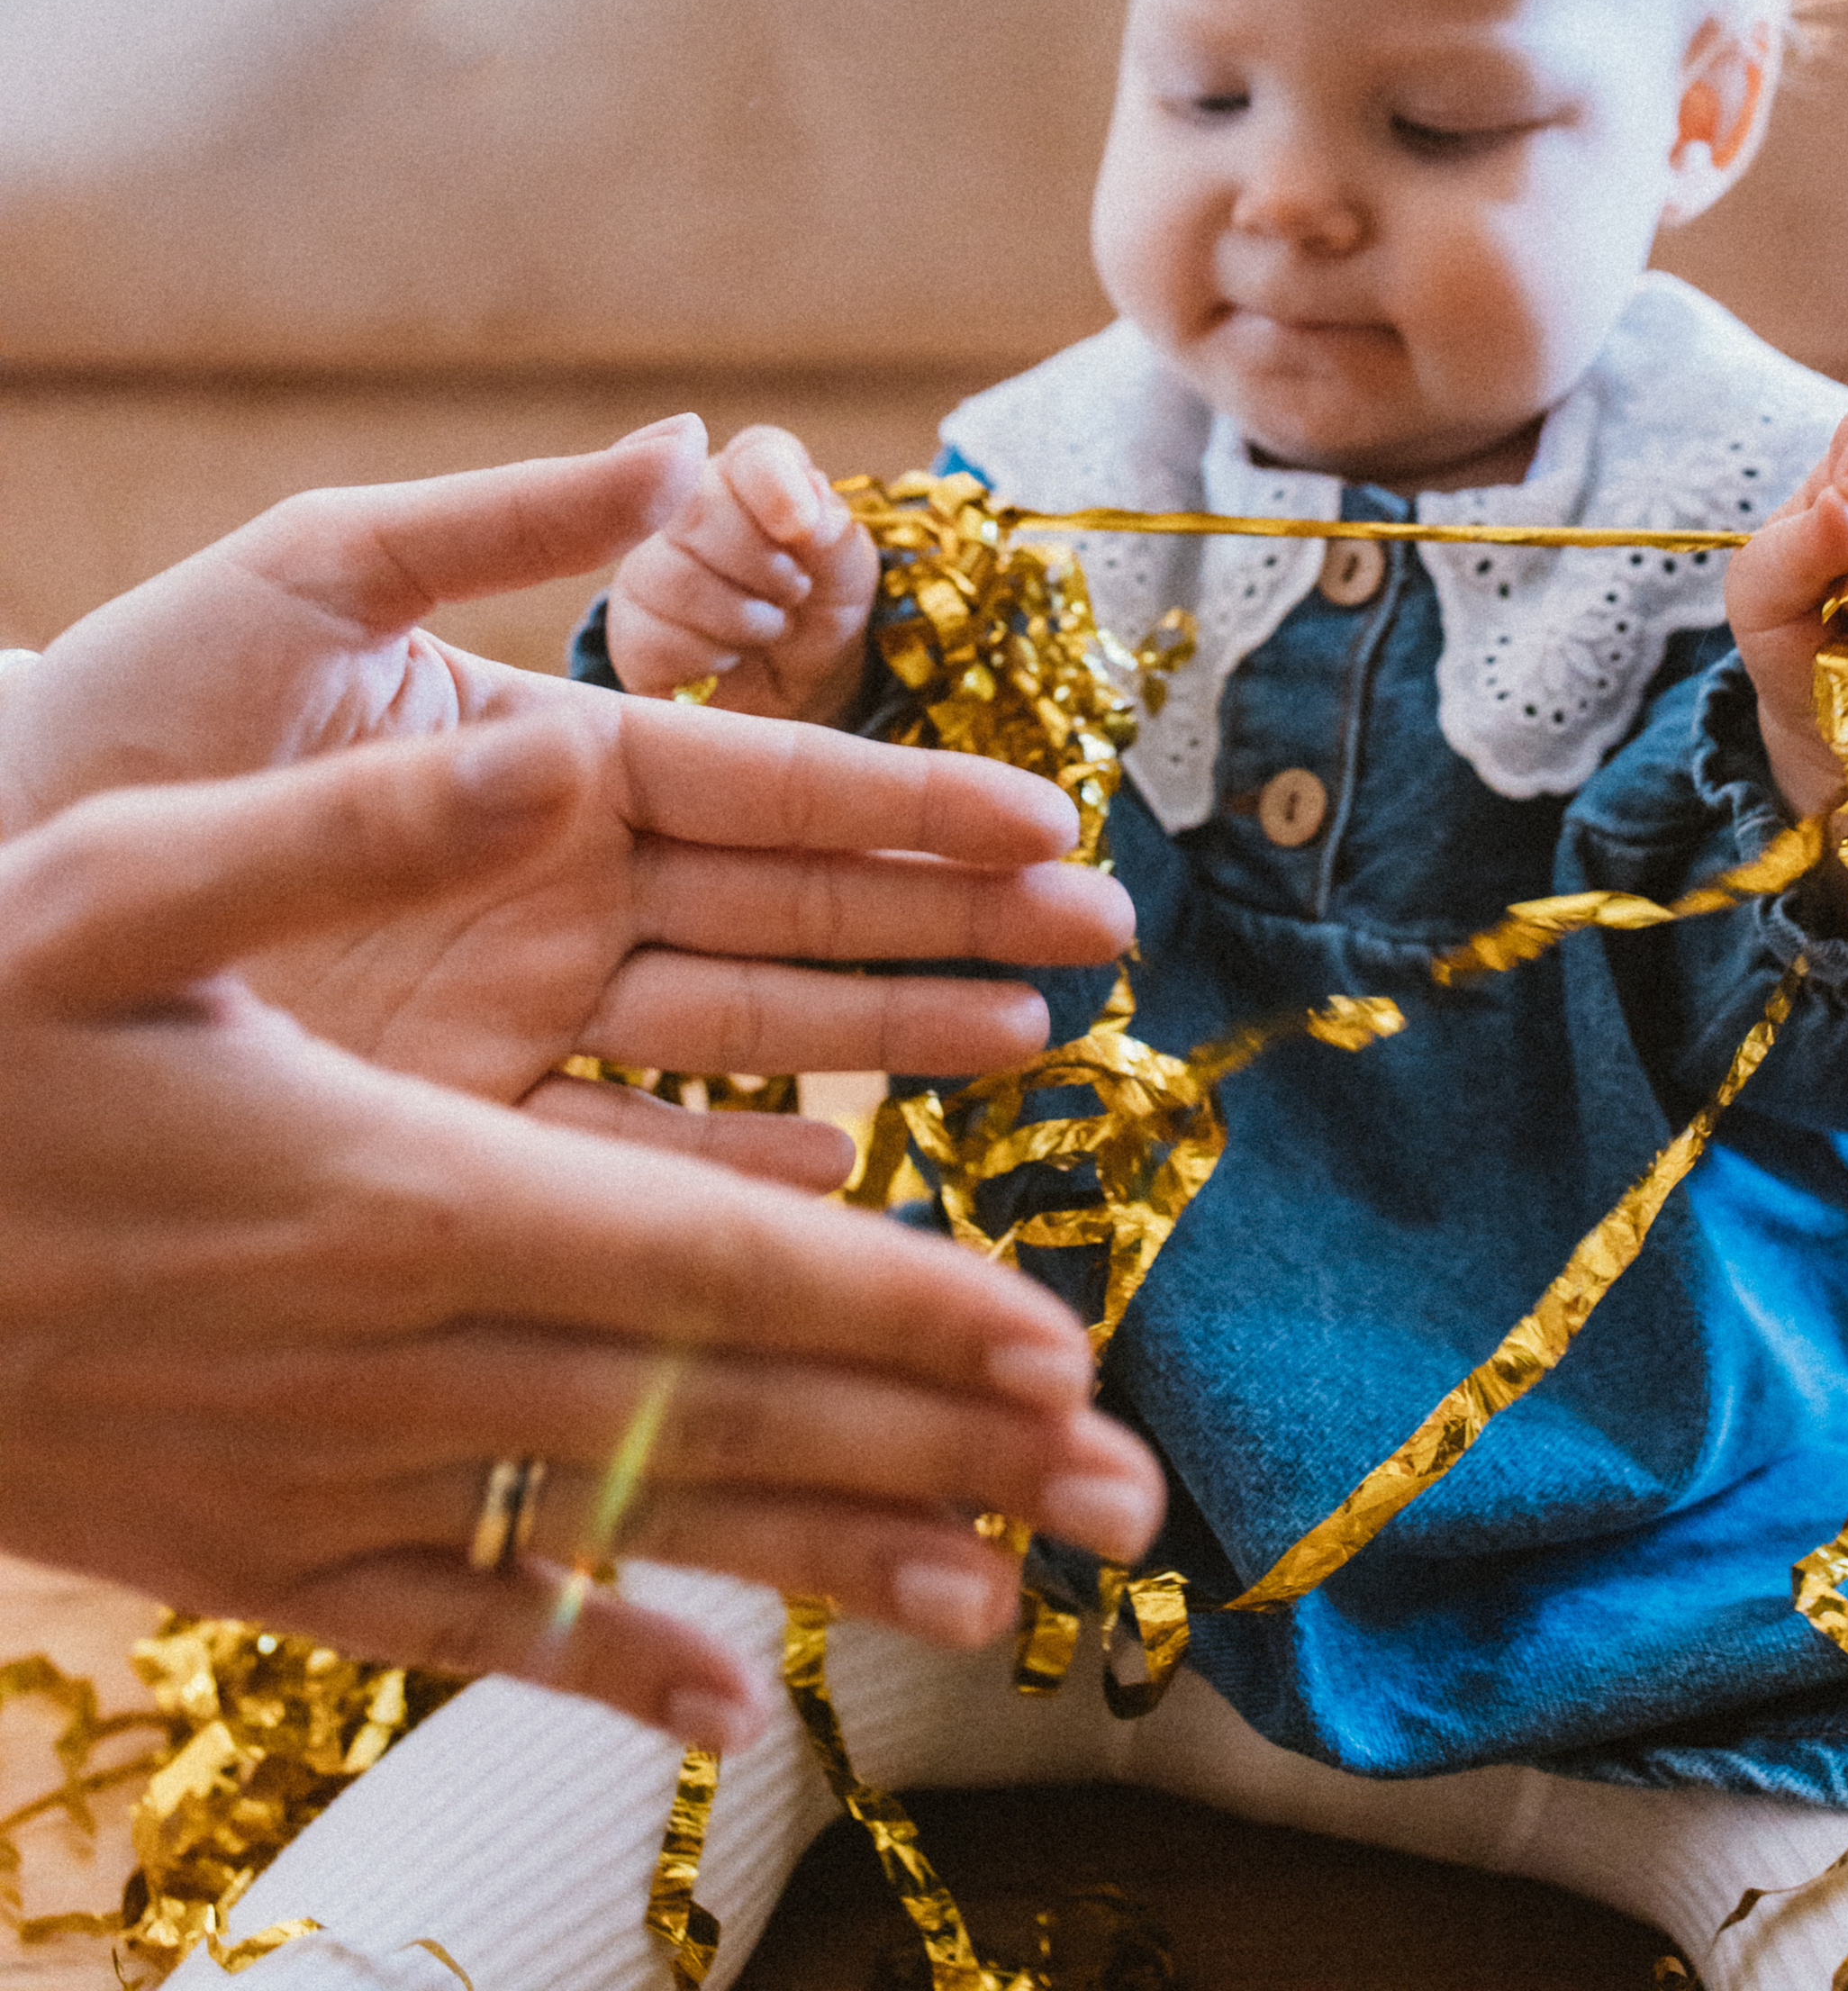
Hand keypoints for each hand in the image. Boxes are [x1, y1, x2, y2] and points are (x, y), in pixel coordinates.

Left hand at [0, 430, 1131, 1176]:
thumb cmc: (129, 707)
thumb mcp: (311, 576)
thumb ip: (503, 518)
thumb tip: (690, 446)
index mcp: (550, 756)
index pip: (770, 779)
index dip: (910, 801)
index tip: (1044, 817)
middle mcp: (560, 892)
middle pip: (800, 908)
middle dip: (955, 921)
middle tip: (1104, 941)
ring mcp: (517, 1018)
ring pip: (748, 1029)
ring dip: (890, 1034)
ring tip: (1029, 1041)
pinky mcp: (449, 1132)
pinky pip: (623, 1156)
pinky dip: (735, 1173)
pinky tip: (846, 1173)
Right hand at [0, 725, 1163, 1737]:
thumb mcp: (124, 891)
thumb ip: (357, 826)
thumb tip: (558, 748)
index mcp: (395, 1186)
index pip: (705, 1261)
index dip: (893, 1306)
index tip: (1053, 1345)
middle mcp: (390, 1356)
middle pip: (712, 1412)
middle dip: (935, 1451)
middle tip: (1121, 1495)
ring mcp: (324, 1478)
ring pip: (623, 1529)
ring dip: (825, 1561)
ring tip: (1001, 1601)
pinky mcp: (254, 1550)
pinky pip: (459, 1624)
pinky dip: (598, 1657)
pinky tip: (715, 1701)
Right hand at [605, 426, 878, 723]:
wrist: (796, 686)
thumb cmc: (820, 609)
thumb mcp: (848, 572)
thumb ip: (834, 533)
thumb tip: (810, 508)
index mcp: (751, 474)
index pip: (754, 454)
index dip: (777, 487)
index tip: (801, 529)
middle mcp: (686, 505)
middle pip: (699, 508)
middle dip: (762, 565)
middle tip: (795, 593)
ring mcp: (648, 564)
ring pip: (676, 578)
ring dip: (742, 617)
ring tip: (770, 628)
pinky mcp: (629, 626)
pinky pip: (655, 637)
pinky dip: (709, 657)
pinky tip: (728, 657)